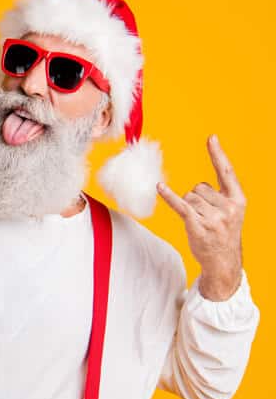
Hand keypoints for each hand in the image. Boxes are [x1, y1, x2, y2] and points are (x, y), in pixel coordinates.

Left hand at [156, 134, 245, 300]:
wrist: (224, 261)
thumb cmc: (223, 234)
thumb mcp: (231, 213)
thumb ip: (219, 197)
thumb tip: (196, 187)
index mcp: (238, 200)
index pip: (227, 171)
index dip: (218, 154)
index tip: (211, 137)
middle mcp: (228, 206)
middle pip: (199, 186)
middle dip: (196, 198)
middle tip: (204, 216)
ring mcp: (213, 216)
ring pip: (189, 196)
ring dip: (188, 207)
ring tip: (199, 222)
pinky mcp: (197, 224)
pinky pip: (180, 205)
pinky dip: (169, 196)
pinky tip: (160, 187)